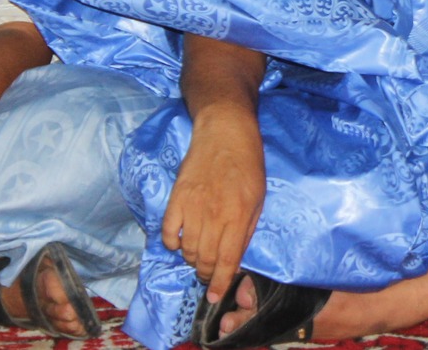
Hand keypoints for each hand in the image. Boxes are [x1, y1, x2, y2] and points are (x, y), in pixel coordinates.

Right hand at [163, 106, 266, 304]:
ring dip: (191, 259)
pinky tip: (180, 241)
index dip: (220, 283)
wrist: (225, 131)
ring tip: (198, 255)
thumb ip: (246, 231)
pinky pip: (168, 232)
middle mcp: (214, 215)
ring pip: (186, 249)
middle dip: (205, 274)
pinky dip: (172, 243)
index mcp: (238, 216)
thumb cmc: (248, 163)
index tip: (215, 297)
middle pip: (203, 259)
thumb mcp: (258, 199)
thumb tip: (233, 261)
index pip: (226, 260)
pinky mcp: (176, 197)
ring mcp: (192, 206)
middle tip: (207, 275)